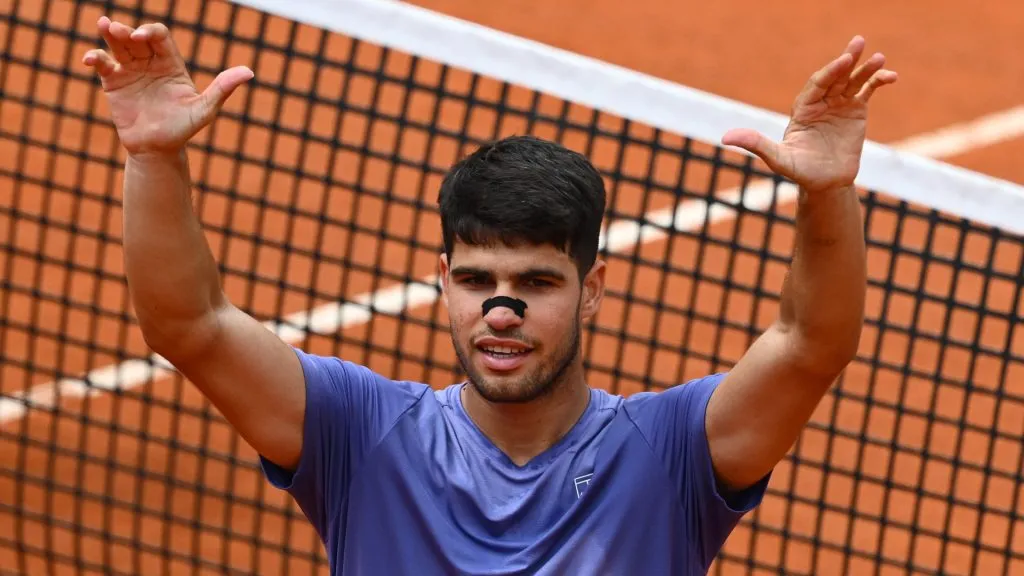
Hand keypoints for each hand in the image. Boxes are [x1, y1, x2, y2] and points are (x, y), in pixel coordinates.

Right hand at [82, 16, 252, 156]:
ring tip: (104, 25)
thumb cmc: (183, 129)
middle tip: (119, 30)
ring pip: (118, 45)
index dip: (152, 32)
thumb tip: (249, 72)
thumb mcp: (204, 109)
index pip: (161, 38)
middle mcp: (150, 63)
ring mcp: (131, 71)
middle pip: (137, 37)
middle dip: (128, 30)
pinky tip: (90, 59)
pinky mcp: (114, 83)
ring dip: (110, 33)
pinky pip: (103, 64)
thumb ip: (223, 89)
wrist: (157, 150)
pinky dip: (95, 58)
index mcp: (171, 64)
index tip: (143, 36)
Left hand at [721, 36, 896, 192]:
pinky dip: (877, 82)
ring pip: (852, 81)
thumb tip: (726, 138)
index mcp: (803, 109)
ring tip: (879, 57)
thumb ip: (756, 145)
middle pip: (835, 77)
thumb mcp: (777, 159)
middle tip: (858, 43)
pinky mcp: (856, 111)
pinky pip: (867, 91)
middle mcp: (821, 102)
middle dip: (846, 60)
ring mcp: (839, 105)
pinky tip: (890, 76)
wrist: (824, 184)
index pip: (816, 85)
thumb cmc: (799, 171)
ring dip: (865, 69)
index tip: (843, 62)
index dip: (829, 73)